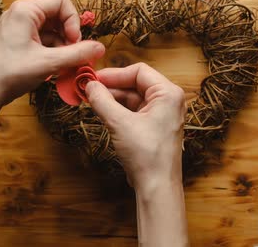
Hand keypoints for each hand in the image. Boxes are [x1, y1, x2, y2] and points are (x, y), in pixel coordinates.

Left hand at [0, 0, 104, 107]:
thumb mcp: (49, 62)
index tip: (74, 42)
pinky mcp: (17, 41)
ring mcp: (18, 28)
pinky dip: (52, 52)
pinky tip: (54, 69)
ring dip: (62, 47)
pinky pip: (42, 40)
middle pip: (57, 16)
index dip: (73, 21)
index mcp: (26, 10)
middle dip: (69, 36)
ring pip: (51, 30)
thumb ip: (77, 54)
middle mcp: (21, 14)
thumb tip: (101, 48)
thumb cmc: (10, 73)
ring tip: (64, 66)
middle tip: (73, 56)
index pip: (61, 2)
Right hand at [85, 63, 186, 191]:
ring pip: (133, 98)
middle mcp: (169, 101)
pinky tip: (103, 112)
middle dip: (112, 87)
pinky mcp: (154, 127)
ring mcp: (162, 115)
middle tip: (89, 89)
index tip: (94, 78)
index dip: (114, 74)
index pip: (139, 71)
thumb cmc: (147, 155)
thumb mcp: (119, 123)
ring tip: (92, 100)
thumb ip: (102, 100)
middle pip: (136, 84)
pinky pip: (135, 111)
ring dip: (113, 99)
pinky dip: (118, 110)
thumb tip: (89, 86)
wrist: (156, 186)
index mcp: (168, 94)